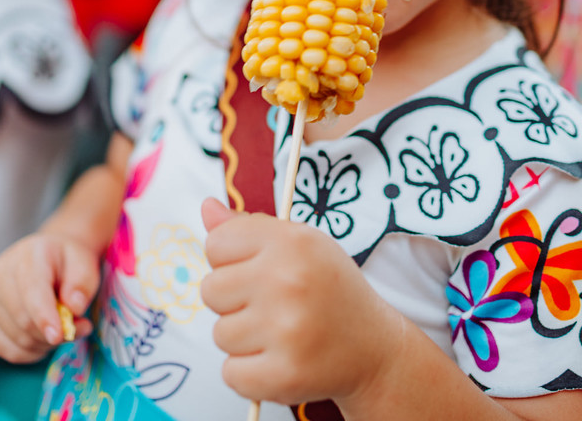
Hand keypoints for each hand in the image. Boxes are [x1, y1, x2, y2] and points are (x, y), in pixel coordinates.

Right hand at [0, 232, 97, 362]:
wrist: (48, 257)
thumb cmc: (67, 262)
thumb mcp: (84, 263)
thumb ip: (82, 283)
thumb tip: (74, 308)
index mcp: (27, 257)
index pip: (32, 291)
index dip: (44, 317)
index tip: (59, 336)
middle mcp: (0, 276)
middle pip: (22, 320)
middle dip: (53, 333)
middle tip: (80, 328)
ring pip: (17, 339)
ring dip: (46, 343)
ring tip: (63, 328)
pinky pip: (8, 350)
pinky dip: (31, 352)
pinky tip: (45, 339)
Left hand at [199, 198, 401, 406]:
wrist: (375, 350)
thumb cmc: (329, 292)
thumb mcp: (299, 245)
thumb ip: (249, 228)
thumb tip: (207, 207)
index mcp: (291, 241)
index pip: (216, 243)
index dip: (231, 261)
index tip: (258, 272)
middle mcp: (287, 280)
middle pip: (210, 290)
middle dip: (234, 302)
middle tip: (273, 307)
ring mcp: (286, 330)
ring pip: (220, 334)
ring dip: (243, 340)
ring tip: (281, 334)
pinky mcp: (285, 374)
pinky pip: (230, 374)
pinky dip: (249, 374)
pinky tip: (279, 360)